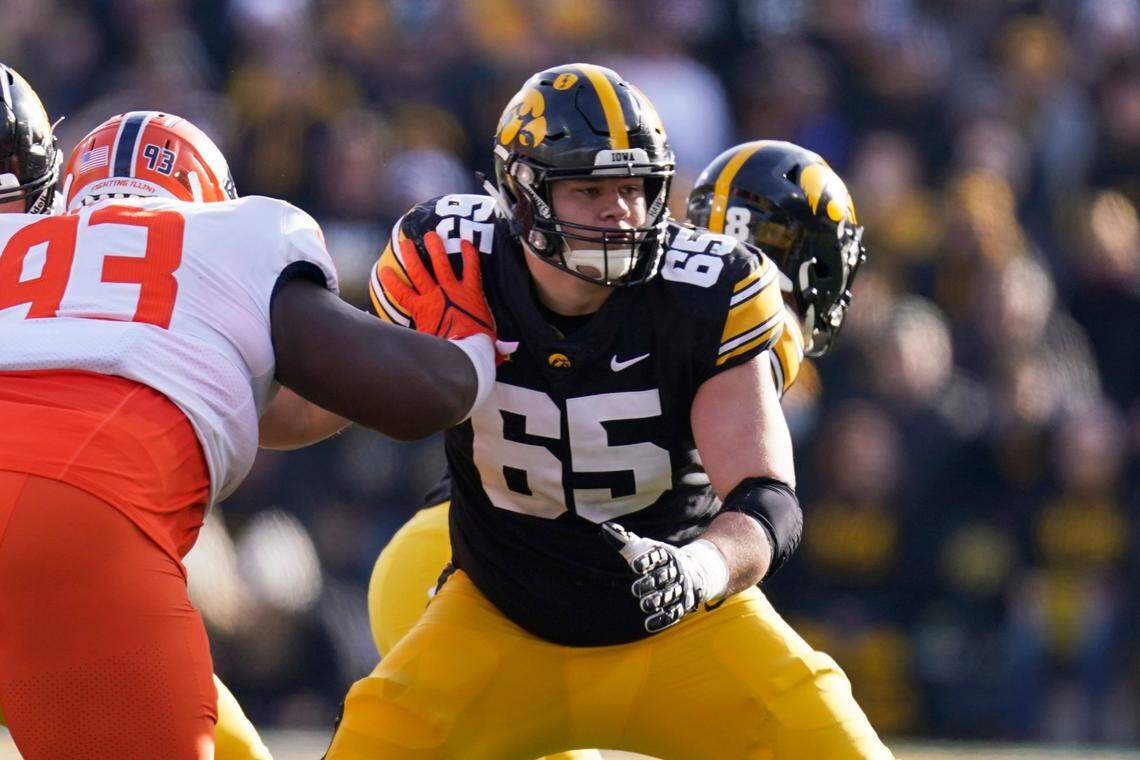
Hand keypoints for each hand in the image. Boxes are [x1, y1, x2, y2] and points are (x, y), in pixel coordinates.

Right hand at [380, 231, 496, 346]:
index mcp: (421, 310)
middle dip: (410, 256)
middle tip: (404, 243)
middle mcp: (434, 296)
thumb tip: (397, 341)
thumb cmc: (447, 351)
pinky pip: (471, 268)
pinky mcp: (471, 290)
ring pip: (440, 263)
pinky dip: (469, 255)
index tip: (383, 270)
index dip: (390, 281)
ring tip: (430, 235)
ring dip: (435, 248)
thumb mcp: (424, 344)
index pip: (400, 292)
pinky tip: (466, 243)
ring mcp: (452, 290)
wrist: (468, 352)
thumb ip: (414, 338)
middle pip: (417, 271)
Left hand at [601, 522, 726, 633]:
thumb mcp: (643, 548)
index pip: (657, 556)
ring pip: (670, 595)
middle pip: (664, 576)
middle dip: (651, 583)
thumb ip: (624, 541)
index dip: (647, 560)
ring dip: (658, 600)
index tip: (634, 566)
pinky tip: (649, 624)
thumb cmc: (659, 558)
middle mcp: (676, 571)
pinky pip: (674, 613)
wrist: (694, 570)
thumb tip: (605, 529)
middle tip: (636, 589)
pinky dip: (663, 619)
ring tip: (644, 605)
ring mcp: (681, 588)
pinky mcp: (683, 604)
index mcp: (666, 555)